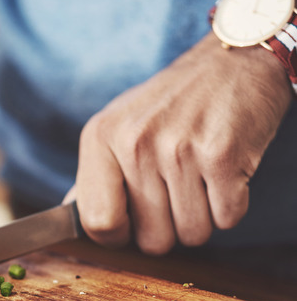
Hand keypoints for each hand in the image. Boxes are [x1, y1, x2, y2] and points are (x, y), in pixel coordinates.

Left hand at [74, 34, 291, 253]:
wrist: (232, 61)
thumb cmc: (170, 103)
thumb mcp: (117, 126)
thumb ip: (94, 175)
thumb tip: (68, 214)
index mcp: (100, 137)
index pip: (97, 222)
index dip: (117, 236)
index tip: (131, 225)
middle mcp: (134, 143)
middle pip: (151, 239)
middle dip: (168, 229)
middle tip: (176, 192)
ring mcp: (179, 149)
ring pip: (192, 234)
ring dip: (201, 218)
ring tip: (200, 178)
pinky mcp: (223, 156)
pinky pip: (226, 219)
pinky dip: (230, 206)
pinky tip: (223, 173)